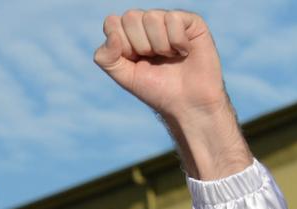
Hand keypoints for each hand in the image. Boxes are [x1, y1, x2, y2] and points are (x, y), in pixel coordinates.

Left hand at [94, 10, 226, 123]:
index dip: (122, 46)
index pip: (112, 23)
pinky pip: (173, 19)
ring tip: (170, 58)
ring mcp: (168, 20)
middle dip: (140, 46)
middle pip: (130, 17)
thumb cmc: (157, 91)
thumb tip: (111, 35)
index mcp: (129, 35)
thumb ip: (107, 59)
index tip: (135, 62)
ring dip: (160, 46)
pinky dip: (177, 42)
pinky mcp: (190, 20)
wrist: (186, 104)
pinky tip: (184, 52)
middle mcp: (147, 24)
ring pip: (151, 17)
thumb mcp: (125, 78)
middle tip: (154, 60)